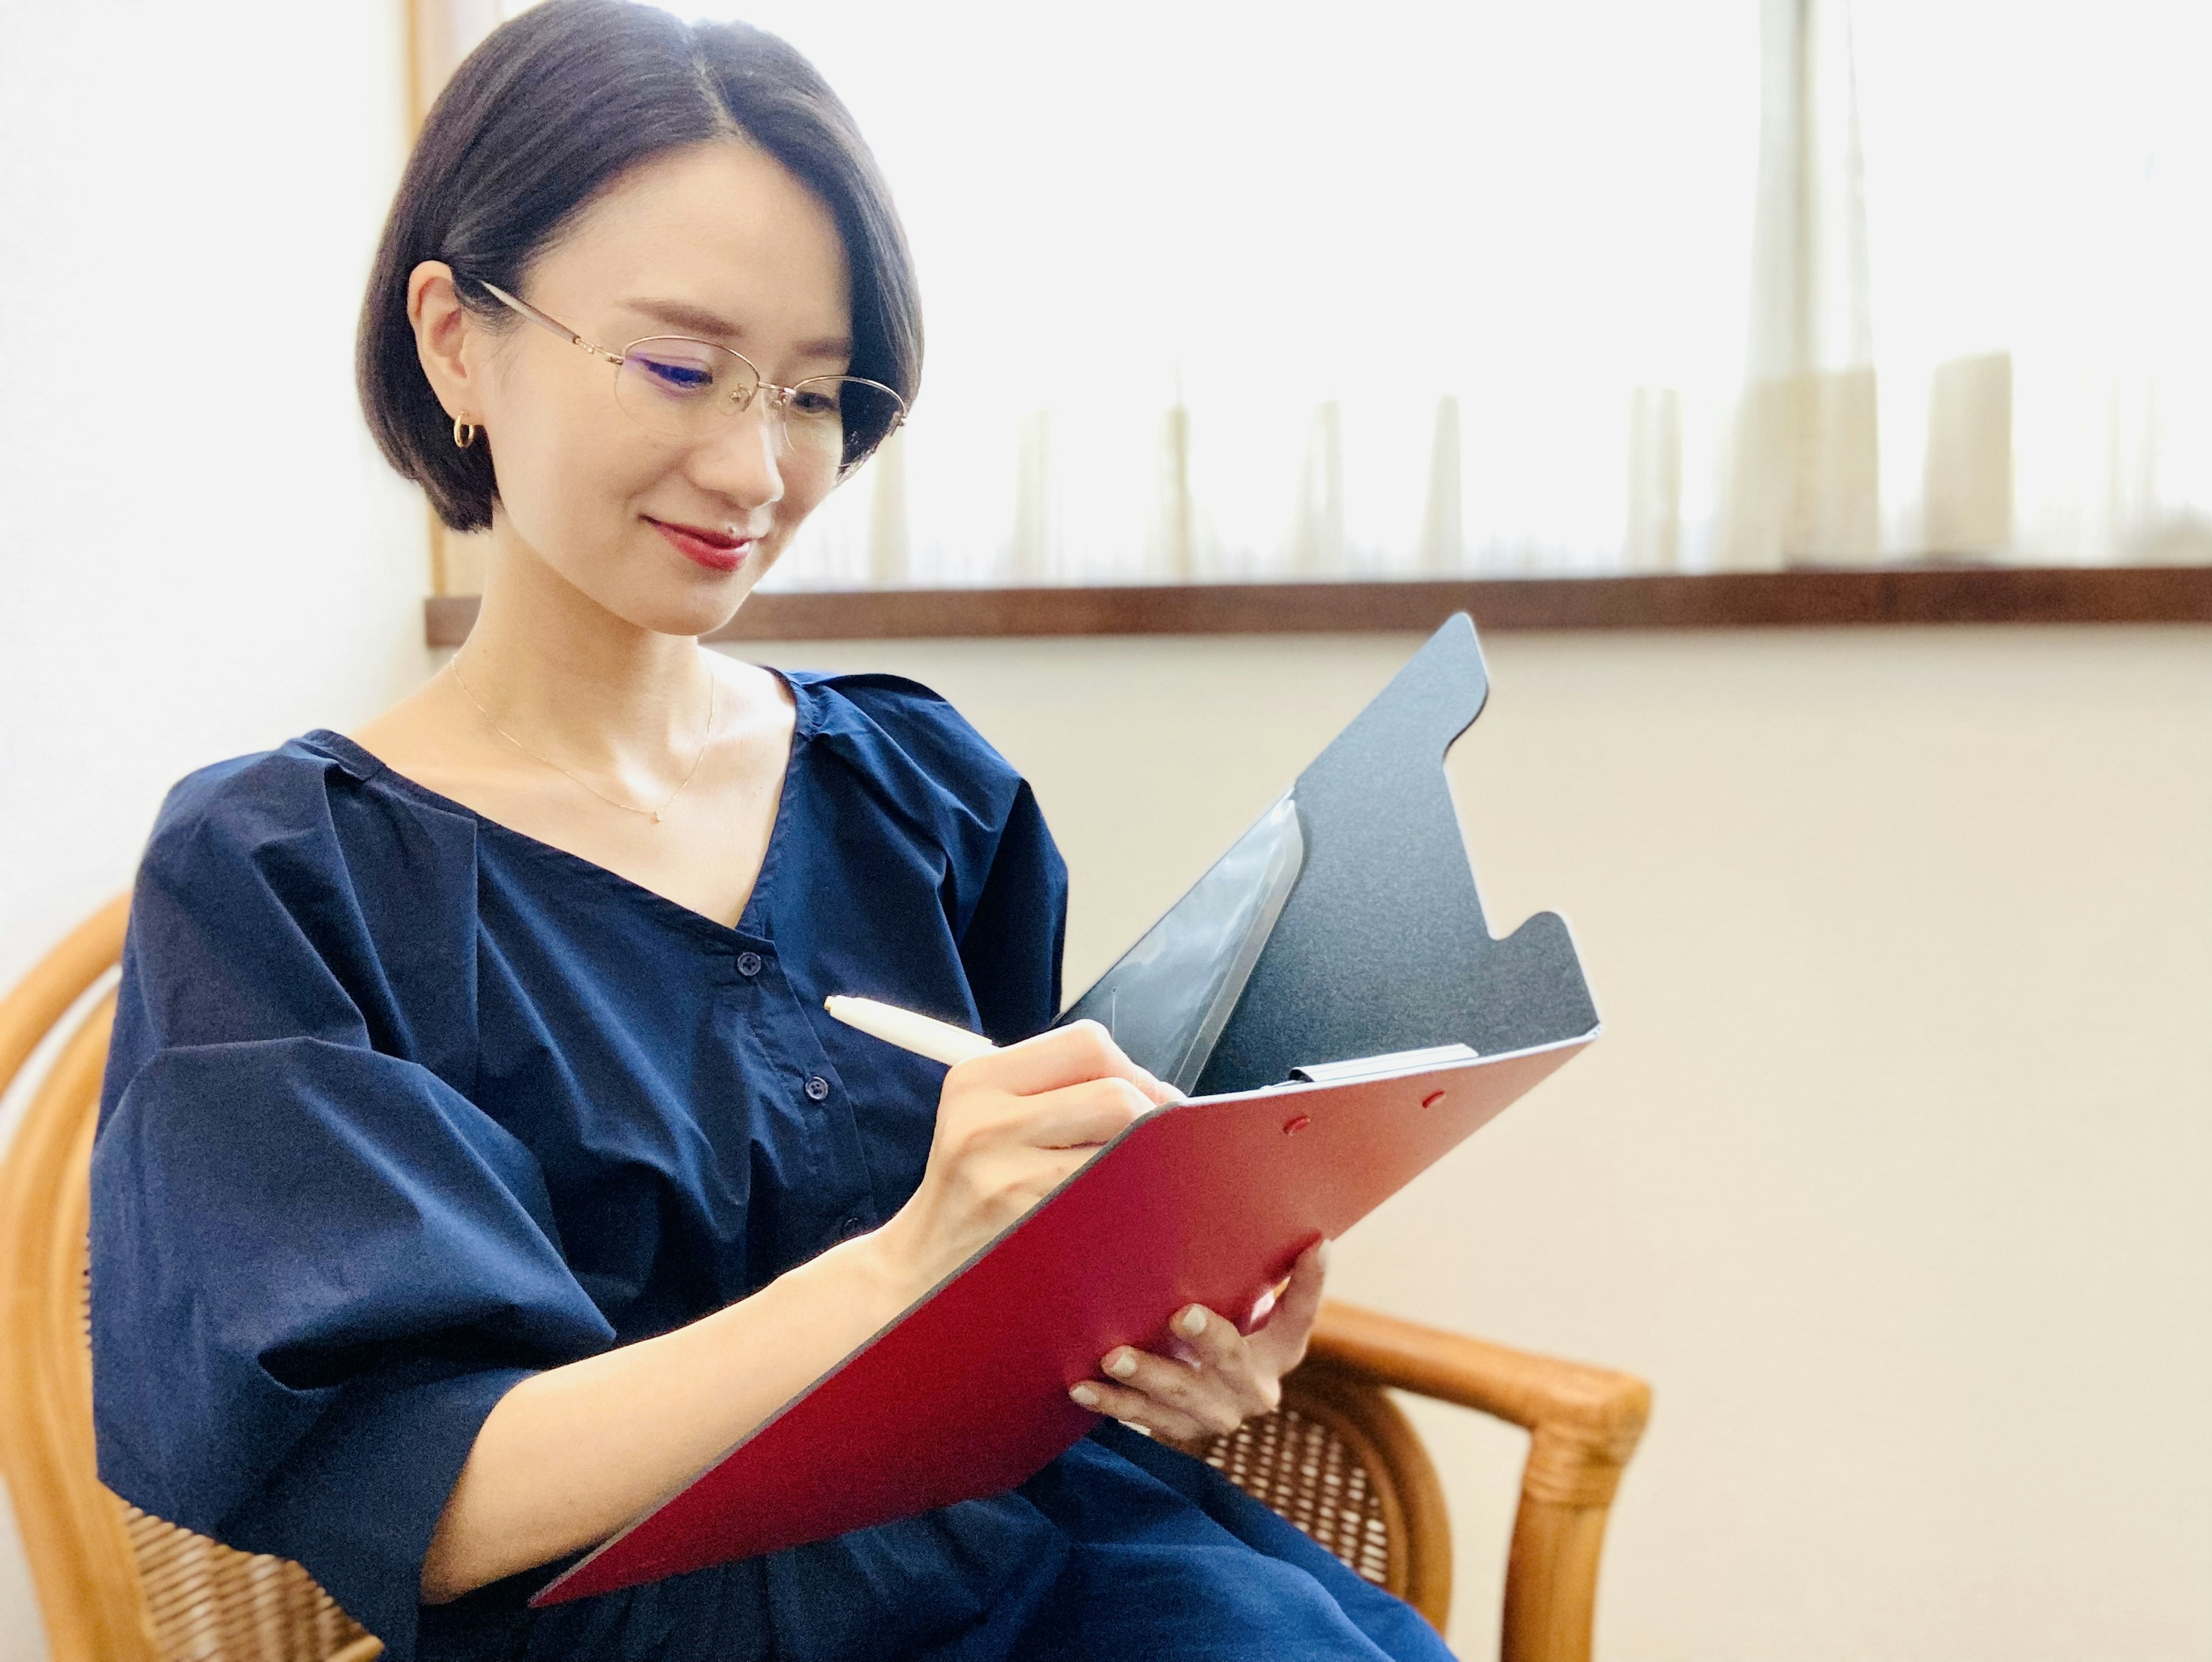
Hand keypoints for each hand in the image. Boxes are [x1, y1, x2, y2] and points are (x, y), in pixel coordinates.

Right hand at [876, 1021, 1178, 1296]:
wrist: (917, 1277)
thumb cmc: (974, 1196)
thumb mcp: (988, 1123)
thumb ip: (1059, 1093)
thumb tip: (1158, 1094)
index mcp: (977, 1081)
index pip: (1088, 1045)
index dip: (1134, 1072)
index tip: (1148, 1102)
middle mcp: (985, 1122)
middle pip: (1115, 1096)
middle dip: (1152, 1121)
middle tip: (1158, 1149)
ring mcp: (1005, 1179)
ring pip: (1124, 1152)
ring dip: (1149, 1169)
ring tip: (1138, 1185)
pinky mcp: (1029, 1232)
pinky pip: (1114, 1205)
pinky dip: (1134, 1209)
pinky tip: (1123, 1219)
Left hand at [1067, 1238, 1329, 1446]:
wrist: (1214, 1386)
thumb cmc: (1230, 1319)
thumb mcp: (1248, 1297)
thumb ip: (1259, 1267)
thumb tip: (1287, 1214)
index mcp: (1282, 1349)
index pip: (1301, 1313)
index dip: (1309, 1282)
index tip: (1315, 1245)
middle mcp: (1255, 1386)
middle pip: (1233, 1359)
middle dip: (1208, 1339)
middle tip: (1182, 1314)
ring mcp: (1217, 1413)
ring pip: (1182, 1394)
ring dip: (1147, 1375)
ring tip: (1113, 1357)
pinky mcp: (1180, 1427)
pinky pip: (1144, 1416)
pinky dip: (1112, 1402)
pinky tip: (1083, 1387)